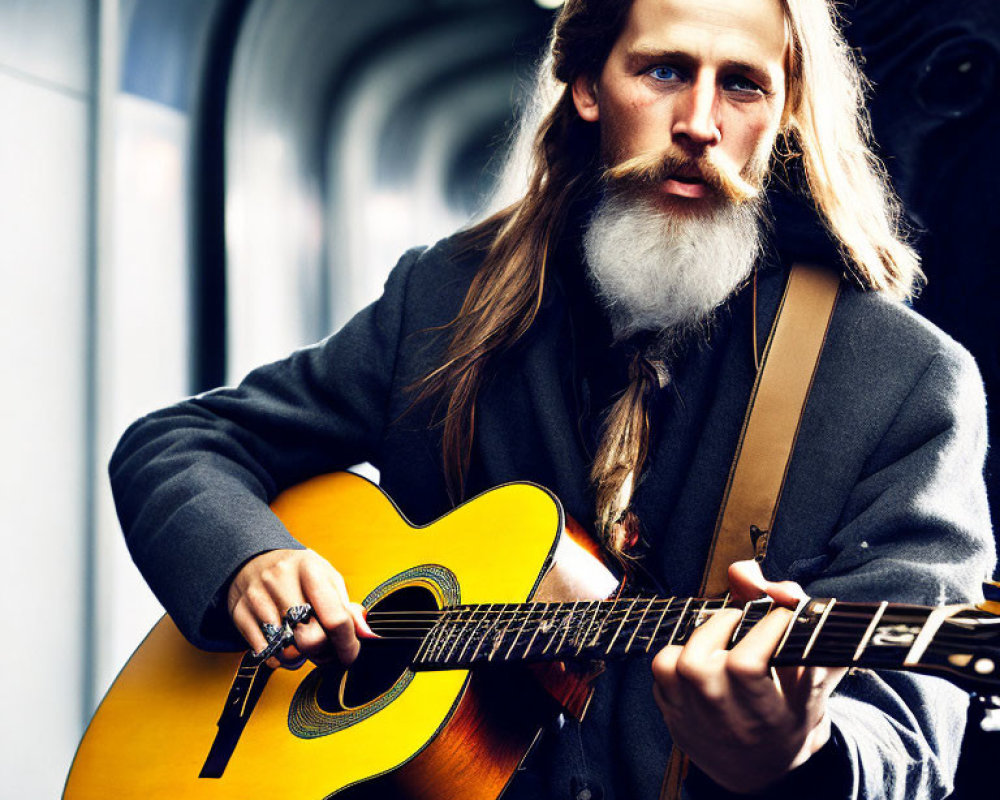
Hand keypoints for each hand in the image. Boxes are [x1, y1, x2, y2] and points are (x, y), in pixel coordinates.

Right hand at [227, 548, 372, 669]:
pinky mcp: (239, 613)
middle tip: (324, 649)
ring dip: (299, 657)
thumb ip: (347, 608)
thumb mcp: (327, 580)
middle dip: (323, 652)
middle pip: (311, 639)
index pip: (336, 619)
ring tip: (301, 643)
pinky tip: (282, 644)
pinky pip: (264, 653)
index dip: (347, 645)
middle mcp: (282, 581)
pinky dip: (277, 657)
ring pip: (286, 650)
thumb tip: (367, 634)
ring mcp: (258, 597)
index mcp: (311, 570)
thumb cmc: (298, 573)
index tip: (350, 655)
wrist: (253, 559)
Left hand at [651, 560, 845, 792]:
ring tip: (724, 632)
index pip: (746, 665)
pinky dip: (680, 651)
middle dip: (724, 624)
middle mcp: (725, 723)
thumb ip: (800, 623)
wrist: (764, 771)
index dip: (764, 628)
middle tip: (745, 618)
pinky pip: (661, 670)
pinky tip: (704, 652)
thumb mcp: (812, 673)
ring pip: (677, 664)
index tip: (782, 614)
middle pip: (700, 664)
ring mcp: (693, 720)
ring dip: (701, 636)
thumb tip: (747, 572)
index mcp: (768, 718)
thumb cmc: (794, 711)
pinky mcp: (671, 713)